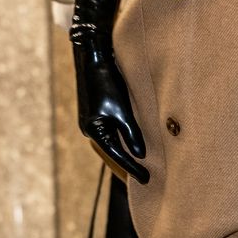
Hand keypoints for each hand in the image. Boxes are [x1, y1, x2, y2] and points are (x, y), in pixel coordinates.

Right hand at [73, 34, 148, 183]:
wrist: (93, 56)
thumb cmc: (106, 82)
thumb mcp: (122, 111)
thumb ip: (132, 134)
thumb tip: (140, 155)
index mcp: (94, 130)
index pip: (117, 155)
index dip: (133, 168)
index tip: (146, 180)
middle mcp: (90, 129)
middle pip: (113, 151)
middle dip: (129, 163)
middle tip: (147, 177)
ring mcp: (92, 120)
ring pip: (112, 141)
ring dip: (126, 150)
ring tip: (143, 164)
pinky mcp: (96, 112)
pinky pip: (111, 131)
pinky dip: (123, 138)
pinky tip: (134, 142)